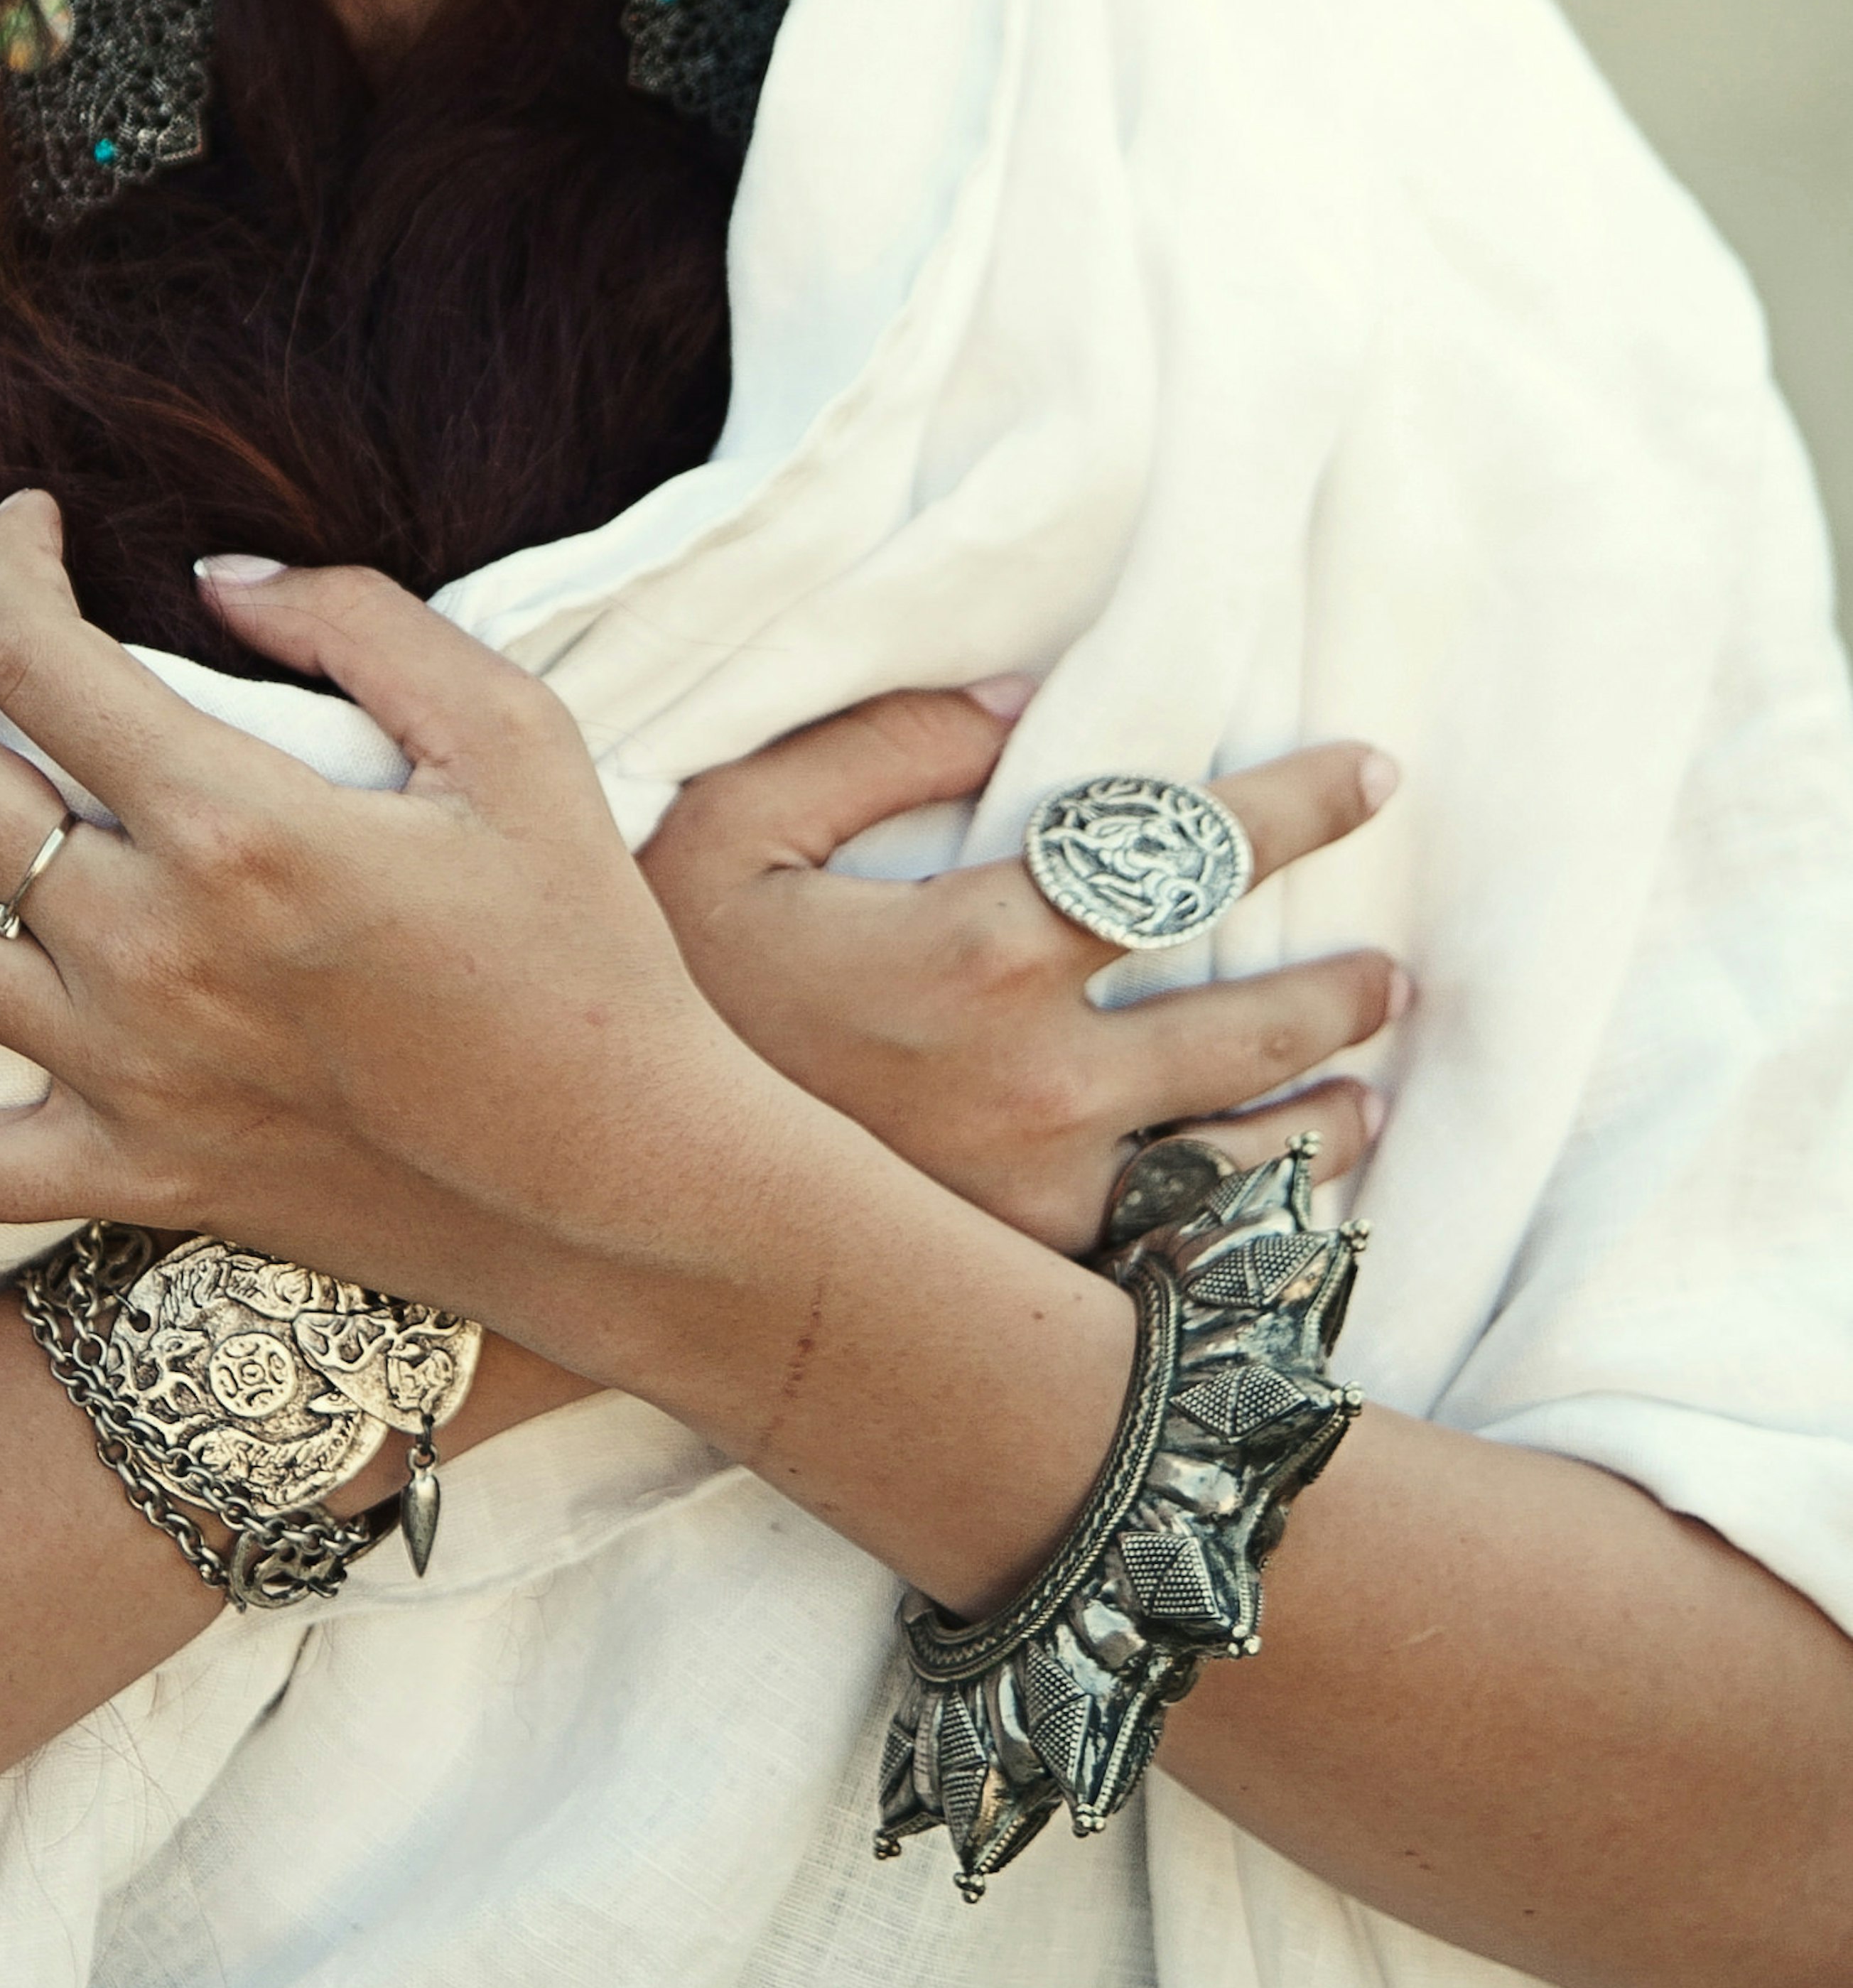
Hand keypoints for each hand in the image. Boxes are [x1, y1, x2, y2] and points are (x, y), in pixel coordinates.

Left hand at [0, 499, 761, 1368]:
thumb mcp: (513, 737)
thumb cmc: (583, 949)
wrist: (622, 1185)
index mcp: (240, 824)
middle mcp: (148, 947)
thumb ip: (363, 624)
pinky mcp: (128, 1177)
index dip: (3, 570)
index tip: (15, 527)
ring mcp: (123, 1073)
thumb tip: (220, 577)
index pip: (43, 662)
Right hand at [640, 689, 1405, 1251]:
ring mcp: (1037, 1204)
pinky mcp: (1020, 1286)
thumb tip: (1018, 701)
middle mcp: (1035, 1086)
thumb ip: (877, 742)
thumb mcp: (732, 821)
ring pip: (1243, 1162)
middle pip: (1249, 1024)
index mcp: (977, 951)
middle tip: (1390, 971)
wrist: (597, 1190)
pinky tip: (1283, 1215)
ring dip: (1325, 1119)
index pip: (1182, 856)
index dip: (1296, 808)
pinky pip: (1183, 1264)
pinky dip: (1253, 1233)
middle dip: (1341, 991)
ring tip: (1367, 1090)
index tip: (1372, 775)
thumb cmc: (659, 983)